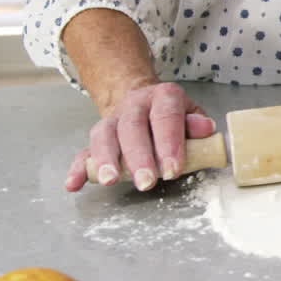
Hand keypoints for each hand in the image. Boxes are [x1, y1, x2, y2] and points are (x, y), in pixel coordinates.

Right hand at [68, 82, 215, 192]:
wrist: (143, 99)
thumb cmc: (172, 114)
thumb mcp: (191, 113)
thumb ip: (198, 124)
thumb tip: (206, 129)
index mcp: (163, 97)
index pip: (165, 118)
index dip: (169, 144)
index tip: (173, 169)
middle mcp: (135, 104)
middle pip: (132, 128)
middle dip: (139, 157)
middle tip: (146, 181)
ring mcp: (113, 119)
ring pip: (104, 135)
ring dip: (106, 160)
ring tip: (110, 180)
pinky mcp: (98, 137)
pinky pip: (84, 150)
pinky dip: (78, 167)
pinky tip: (74, 183)